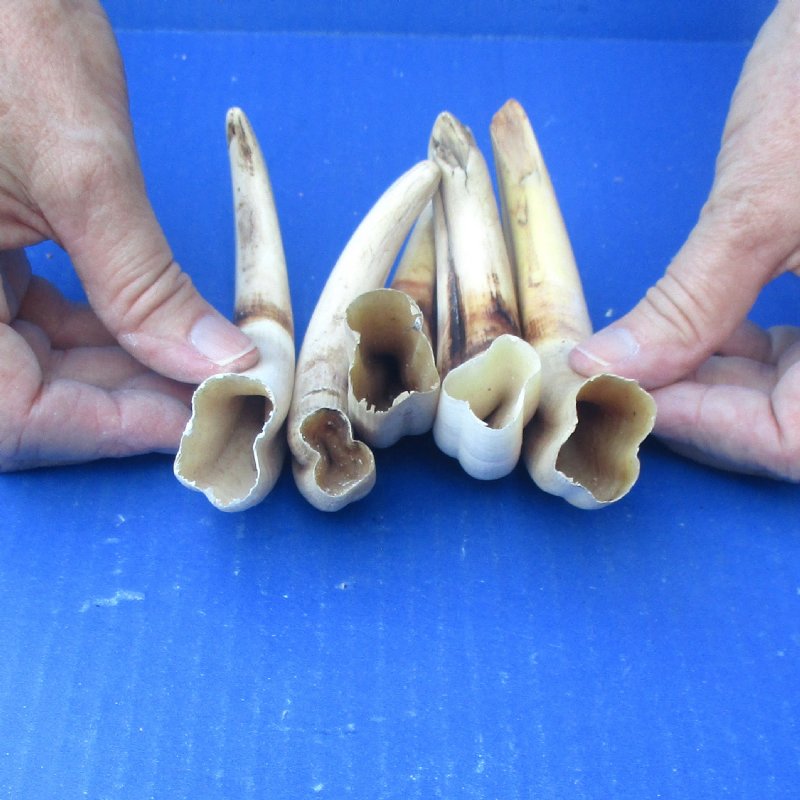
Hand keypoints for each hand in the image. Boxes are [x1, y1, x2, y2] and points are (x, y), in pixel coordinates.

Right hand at [0, 1, 257, 469]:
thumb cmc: (4, 33)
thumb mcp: (83, 172)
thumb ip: (145, 285)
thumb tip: (218, 363)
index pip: (10, 414)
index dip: (104, 430)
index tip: (190, 425)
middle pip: (23, 399)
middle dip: (122, 404)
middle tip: (208, 401)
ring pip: (30, 367)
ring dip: (117, 374)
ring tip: (196, 370)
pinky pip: (30, 325)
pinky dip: (96, 337)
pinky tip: (154, 334)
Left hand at [570, 0, 799, 480]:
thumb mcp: (761, 204)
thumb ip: (689, 303)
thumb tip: (604, 368)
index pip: (795, 440)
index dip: (709, 431)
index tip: (625, 401)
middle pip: (790, 424)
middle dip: (700, 408)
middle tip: (620, 385)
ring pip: (792, 394)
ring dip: (713, 384)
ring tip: (639, 362)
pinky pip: (799, 354)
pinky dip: (740, 353)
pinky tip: (688, 336)